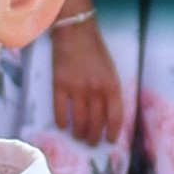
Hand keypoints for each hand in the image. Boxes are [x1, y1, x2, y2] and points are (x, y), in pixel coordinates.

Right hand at [49, 12, 125, 145]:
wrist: (75, 31)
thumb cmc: (95, 50)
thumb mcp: (110, 70)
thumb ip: (109, 90)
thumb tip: (105, 113)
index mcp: (111, 85)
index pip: (115, 116)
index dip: (113, 132)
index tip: (109, 140)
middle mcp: (95, 90)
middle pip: (95, 122)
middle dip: (93, 136)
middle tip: (90, 142)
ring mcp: (76, 89)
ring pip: (79, 120)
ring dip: (79, 132)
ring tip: (78, 136)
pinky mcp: (59, 85)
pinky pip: (60, 111)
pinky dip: (62, 121)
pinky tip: (63, 126)